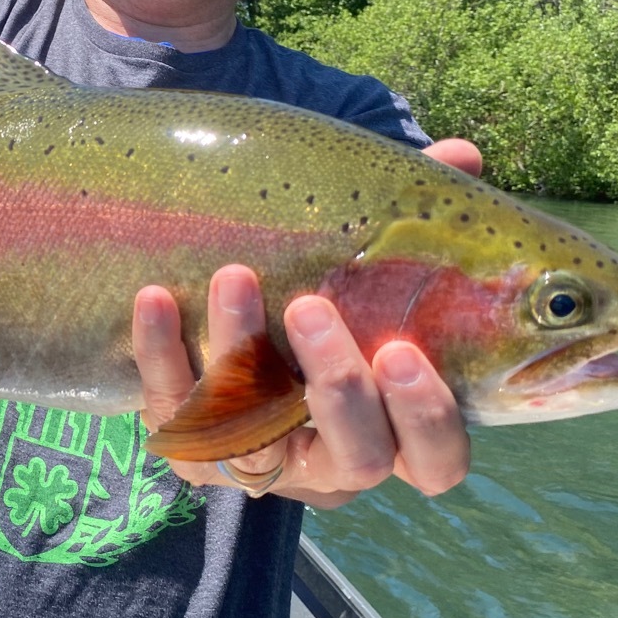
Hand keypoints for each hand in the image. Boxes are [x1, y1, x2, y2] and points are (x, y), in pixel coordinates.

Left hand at [133, 138, 481, 505]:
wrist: (227, 341)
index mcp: (396, 430)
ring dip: (242, 353)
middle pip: (357, 456)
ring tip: (232, 276)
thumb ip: (419, 222)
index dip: (425, 416)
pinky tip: (155, 297)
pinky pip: (176, 415)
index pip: (436, 459)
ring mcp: (264, 463)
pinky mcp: (195, 454)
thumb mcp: (370, 268)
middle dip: (338, 383)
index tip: (401, 348)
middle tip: (309, 306)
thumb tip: (462, 155)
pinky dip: (162, 355)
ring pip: (258, 435)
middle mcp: (335, 461)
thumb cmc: (328, 302)